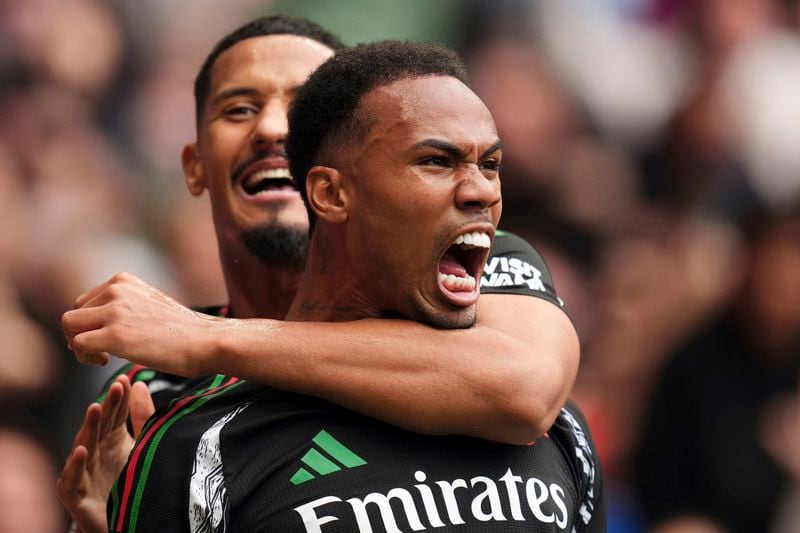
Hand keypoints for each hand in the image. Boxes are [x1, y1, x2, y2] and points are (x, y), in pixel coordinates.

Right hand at [57, 375, 153, 532]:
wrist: (122, 521)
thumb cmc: (128, 480)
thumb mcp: (140, 445)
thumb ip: (142, 416)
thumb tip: (139, 383)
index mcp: (111, 437)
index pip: (115, 413)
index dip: (120, 396)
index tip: (127, 377)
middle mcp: (95, 450)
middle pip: (100, 425)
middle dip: (107, 405)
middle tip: (116, 387)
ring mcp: (83, 471)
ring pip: (84, 446)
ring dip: (89, 427)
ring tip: (95, 408)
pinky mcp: (75, 493)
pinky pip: (72, 478)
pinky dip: (75, 465)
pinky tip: (81, 450)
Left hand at [62, 272, 213, 374]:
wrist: (205, 341)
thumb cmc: (182, 330)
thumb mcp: (149, 304)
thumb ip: (124, 305)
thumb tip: (97, 323)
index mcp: (124, 280)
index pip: (86, 301)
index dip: (90, 323)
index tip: (107, 338)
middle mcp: (116, 290)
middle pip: (74, 312)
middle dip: (81, 334)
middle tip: (101, 351)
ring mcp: (115, 311)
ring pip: (69, 325)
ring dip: (78, 345)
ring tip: (101, 357)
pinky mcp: (115, 335)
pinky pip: (78, 344)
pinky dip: (85, 357)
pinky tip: (106, 362)